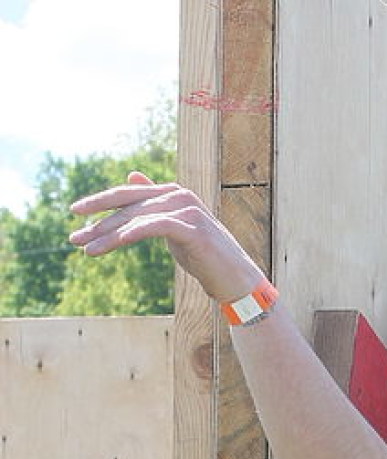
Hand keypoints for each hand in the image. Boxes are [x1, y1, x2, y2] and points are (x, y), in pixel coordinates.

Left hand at [69, 172, 263, 303]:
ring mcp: (189, 211)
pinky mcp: (194, 229)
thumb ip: (154, 204)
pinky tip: (115, 243)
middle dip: (99, 221)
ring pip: (138, 217)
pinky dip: (133, 233)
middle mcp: (181, 196)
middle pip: (130, 204)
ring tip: (88, 250)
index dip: (101, 202)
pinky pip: (156, 227)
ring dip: (109, 234)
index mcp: (174, 193)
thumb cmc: (205, 256)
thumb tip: (132, 174)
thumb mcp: (174, 226)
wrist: (236, 280)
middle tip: (74, 237)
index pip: (129, 193)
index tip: (76, 213)